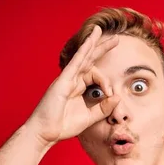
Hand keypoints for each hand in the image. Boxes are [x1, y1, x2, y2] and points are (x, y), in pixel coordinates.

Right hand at [26, 26, 119, 146]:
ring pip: (82, 58)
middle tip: (116, 39)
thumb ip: (103, 108)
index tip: (110, 94)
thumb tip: (118, 97)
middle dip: (102, 48)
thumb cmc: (63, 126)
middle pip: (89, 60)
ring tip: (100, 31)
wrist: (45, 133)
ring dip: (92, 44)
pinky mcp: (62, 81)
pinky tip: (89, 42)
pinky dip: (82, 52)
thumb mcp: (89, 117)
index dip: (106, 82)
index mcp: (78, 88)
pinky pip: (74, 63)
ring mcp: (66, 79)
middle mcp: (72, 80)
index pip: (96, 76)